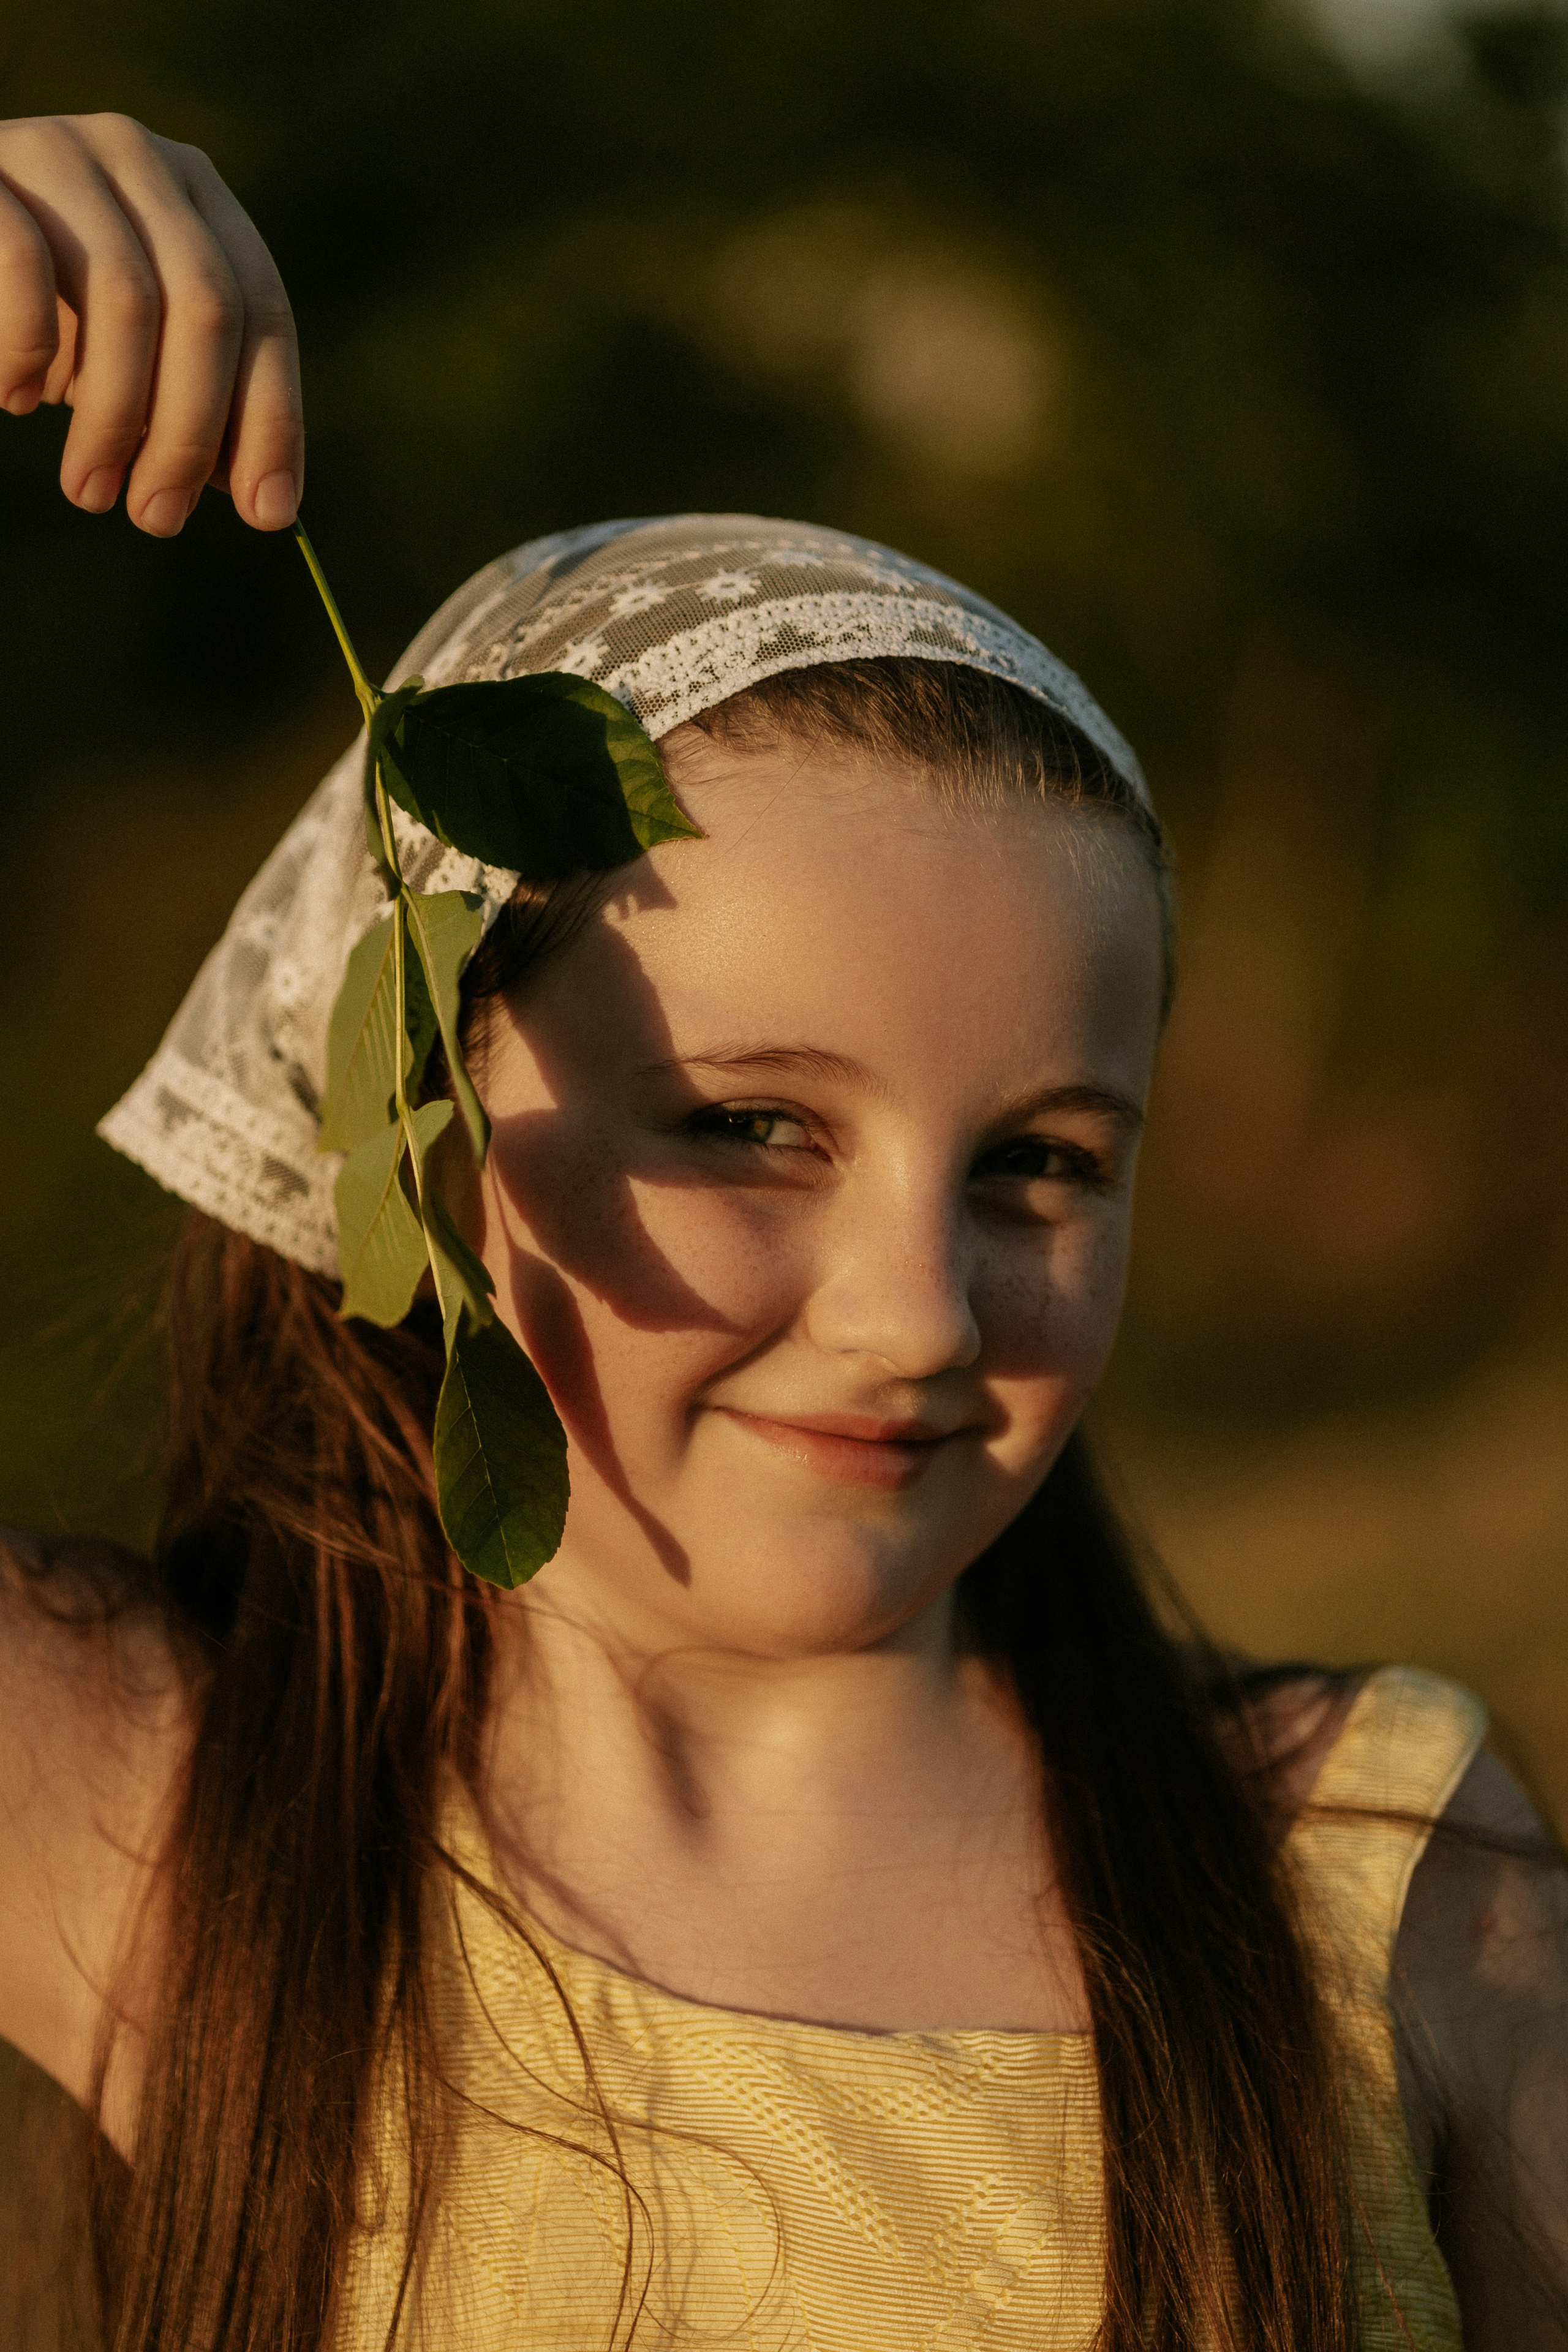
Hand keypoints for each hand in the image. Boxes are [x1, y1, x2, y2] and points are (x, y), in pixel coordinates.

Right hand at [0, 113, 301, 533]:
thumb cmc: (42, 310)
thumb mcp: (131, 355)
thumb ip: (196, 404)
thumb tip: (266, 501)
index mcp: (198, 195)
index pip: (264, 310)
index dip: (272, 420)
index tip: (266, 514)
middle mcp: (140, 156)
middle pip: (206, 309)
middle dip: (189, 434)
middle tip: (158, 519)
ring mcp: (61, 150)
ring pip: (126, 297)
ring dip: (113, 419)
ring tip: (90, 492)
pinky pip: (25, 264)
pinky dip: (26, 349)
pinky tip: (13, 401)